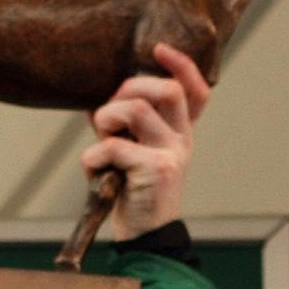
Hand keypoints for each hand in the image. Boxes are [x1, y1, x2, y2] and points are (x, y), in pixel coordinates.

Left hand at [80, 44, 210, 238]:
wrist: (145, 238)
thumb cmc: (132, 193)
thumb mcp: (129, 154)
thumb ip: (120, 127)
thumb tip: (94, 100)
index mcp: (179, 132)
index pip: (196, 90)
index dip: (182, 65)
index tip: (158, 49)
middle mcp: (182, 139)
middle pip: (166, 89)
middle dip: (128, 88)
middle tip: (109, 113)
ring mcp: (171, 153)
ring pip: (135, 109)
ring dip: (106, 118)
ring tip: (100, 140)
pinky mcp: (156, 170)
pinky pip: (113, 147)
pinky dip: (92, 157)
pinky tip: (94, 172)